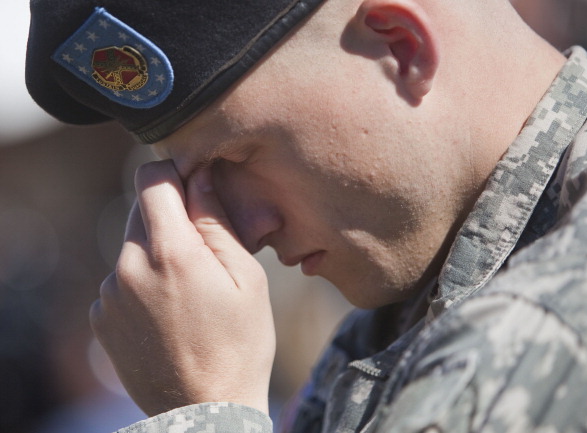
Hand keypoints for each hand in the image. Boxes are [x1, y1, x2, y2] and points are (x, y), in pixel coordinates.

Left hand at [90, 160, 275, 415]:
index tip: (195, 192)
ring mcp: (110, 293)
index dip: (174, 174)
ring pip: (132, 244)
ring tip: (188, 291)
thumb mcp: (247, 279)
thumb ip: (218, 222)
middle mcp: (129, 266)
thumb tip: (200, 177)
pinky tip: (168, 311)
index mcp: (170, 252)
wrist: (206, 409)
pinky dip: (142, 280)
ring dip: (156, 252)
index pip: (151, 177)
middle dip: (171, 219)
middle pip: (141, 210)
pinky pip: (121, 277)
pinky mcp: (102, 315)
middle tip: (202, 253)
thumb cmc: (239, 344)